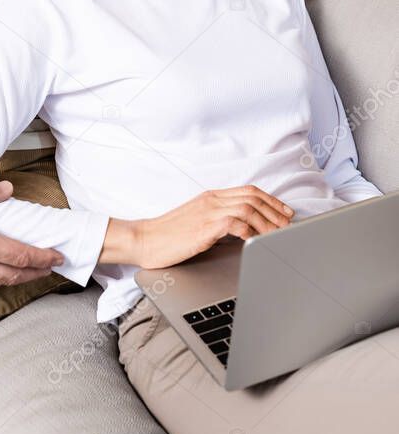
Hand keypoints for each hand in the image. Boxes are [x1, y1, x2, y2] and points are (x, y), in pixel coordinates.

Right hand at [136, 185, 294, 269]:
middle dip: (276, 210)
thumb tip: (241, 231)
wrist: (143, 239)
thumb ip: (216, 220)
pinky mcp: (204, 227)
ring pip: (249, 209)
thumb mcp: (196, 222)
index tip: (286, 211)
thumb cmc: (167, 235)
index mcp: (210, 197)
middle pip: (253, 197)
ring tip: (280, 235)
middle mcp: (211, 200)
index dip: (271, 200)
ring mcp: (208, 212)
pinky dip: (252, 231)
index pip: (248, 191)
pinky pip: (236, 224)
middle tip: (290, 224)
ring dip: (269, 222)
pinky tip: (259, 241)